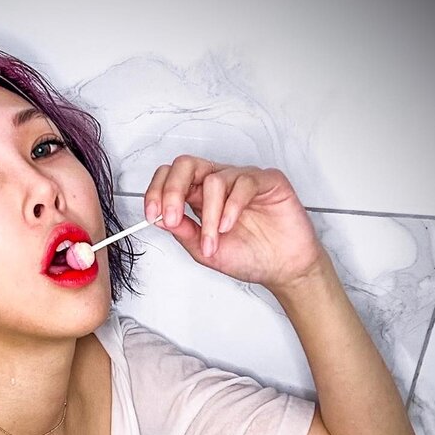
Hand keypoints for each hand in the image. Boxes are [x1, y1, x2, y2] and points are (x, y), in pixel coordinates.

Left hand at [144, 155, 326, 292]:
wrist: (282, 269)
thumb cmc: (249, 257)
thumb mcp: (204, 251)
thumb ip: (183, 232)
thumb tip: (160, 217)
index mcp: (201, 198)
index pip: (171, 178)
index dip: (157, 192)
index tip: (152, 214)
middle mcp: (220, 184)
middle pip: (187, 165)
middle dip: (173, 190)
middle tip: (173, 217)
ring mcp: (242, 179)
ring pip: (213, 180)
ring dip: (208, 216)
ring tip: (213, 240)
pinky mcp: (267, 180)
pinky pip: (243, 182)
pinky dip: (231, 207)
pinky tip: (229, 226)